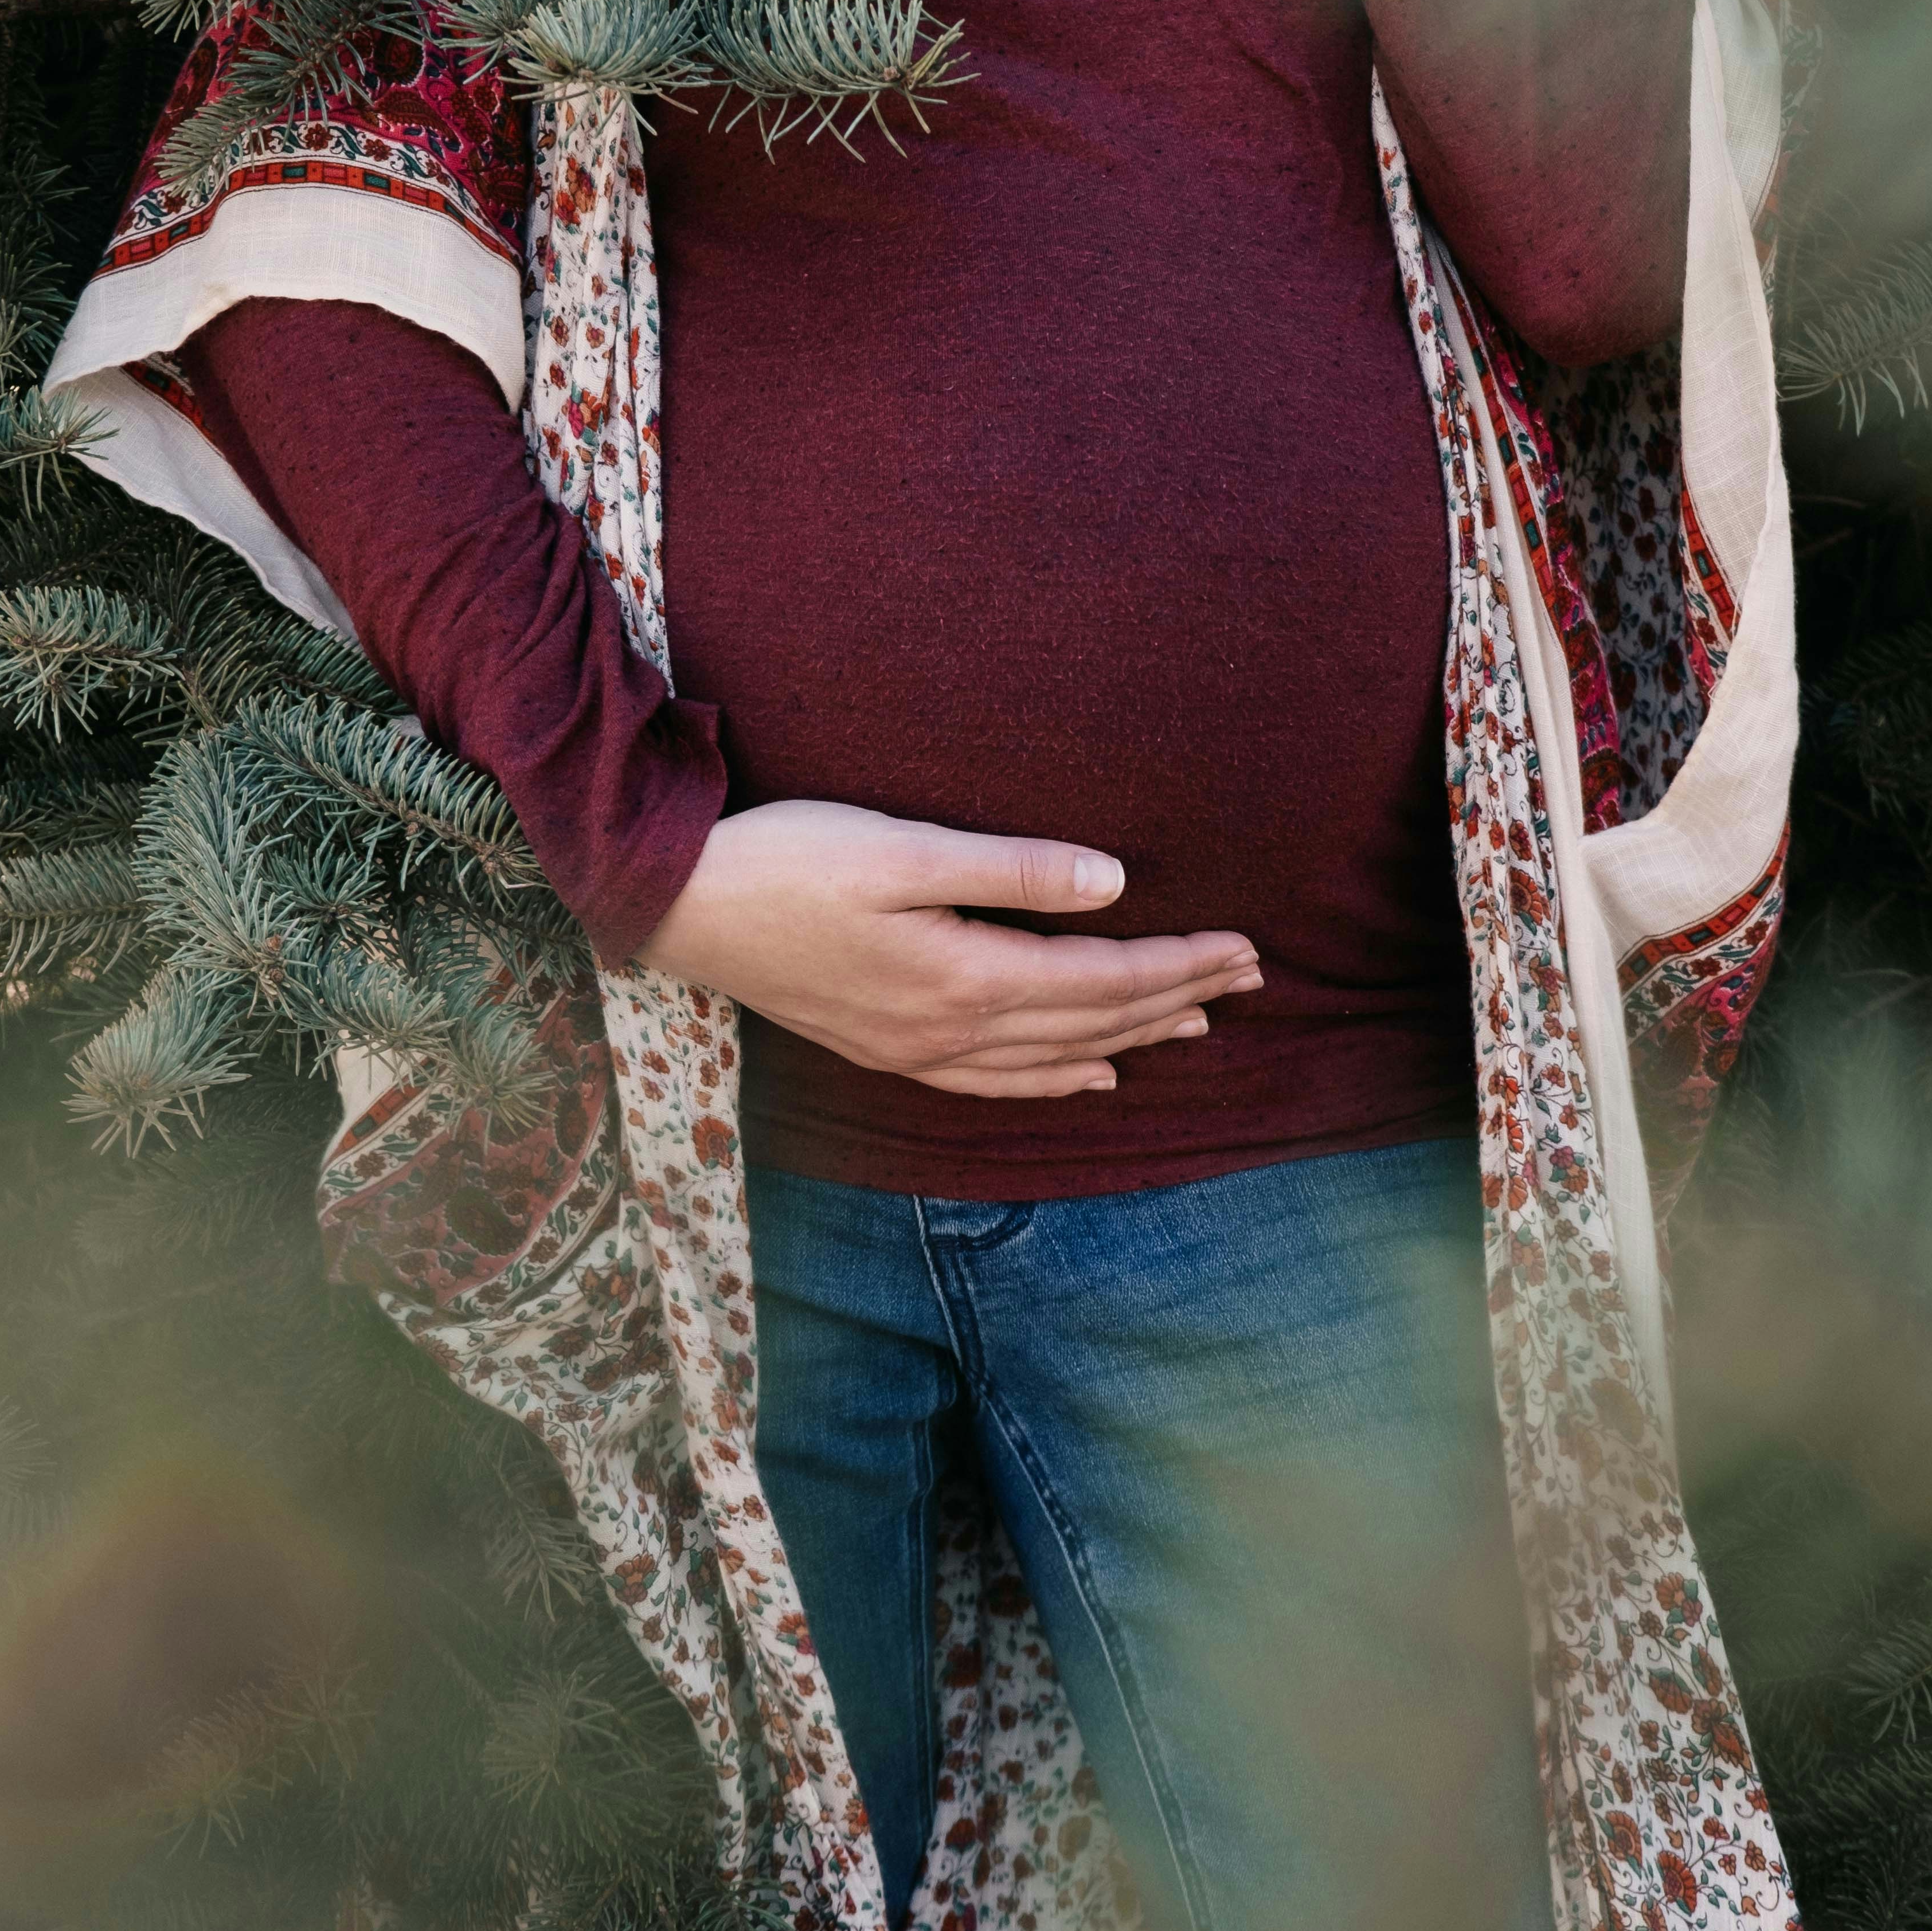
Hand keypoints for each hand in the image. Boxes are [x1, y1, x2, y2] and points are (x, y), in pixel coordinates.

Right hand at [634, 799, 1262, 1097]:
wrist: (680, 907)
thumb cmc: (788, 859)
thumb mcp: (902, 847)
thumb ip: (1011, 869)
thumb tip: (1112, 884)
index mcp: (966, 975)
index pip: (1103, 976)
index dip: (1179, 962)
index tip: (1244, 946)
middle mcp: (951, 1029)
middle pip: (1093, 1020)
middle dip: (1177, 997)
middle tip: (1251, 978)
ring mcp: (918, 1050)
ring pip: (1055, 1056)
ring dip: (1132, 1038)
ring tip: (1197, 1024)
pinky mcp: (889, 1050)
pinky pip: (997, 1083)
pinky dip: (1057, 1080)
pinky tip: (1092, 1076)